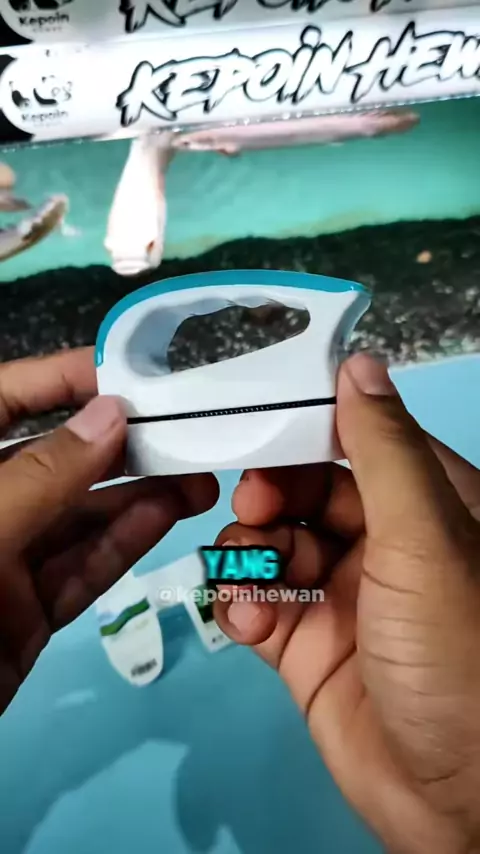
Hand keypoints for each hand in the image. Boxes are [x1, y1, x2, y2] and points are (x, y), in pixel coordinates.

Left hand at [0, 348, 217, 714]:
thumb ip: (44, 474)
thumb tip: (111, 413)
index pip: (4, 400)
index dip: (62, 378)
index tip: (129, 371)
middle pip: (55, 460)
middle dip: (120, 443)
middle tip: (186, 432)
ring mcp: (4, 562)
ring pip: (78, 518)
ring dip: (138, 496)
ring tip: (199, 477)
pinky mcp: (28, 611)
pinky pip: (81, 570)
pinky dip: (124, 543)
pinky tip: (168, 514)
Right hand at [213, 354, 479, 853]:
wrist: (451, 798)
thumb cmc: (454, 650)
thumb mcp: (425, 538)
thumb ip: (383, 450)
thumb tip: (357, 362)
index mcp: (425, 503)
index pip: (356, 440)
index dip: (307, 430)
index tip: (259, 427)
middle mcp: (384, 540)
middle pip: (304, 489)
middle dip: (270, 496)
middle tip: (254, 513)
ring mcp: (341, 593)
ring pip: (272, 544)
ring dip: (250, 555)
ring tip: (255, 585)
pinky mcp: (304, 644)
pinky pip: (256, 602)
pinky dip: (242, 604)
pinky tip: (250, 622)